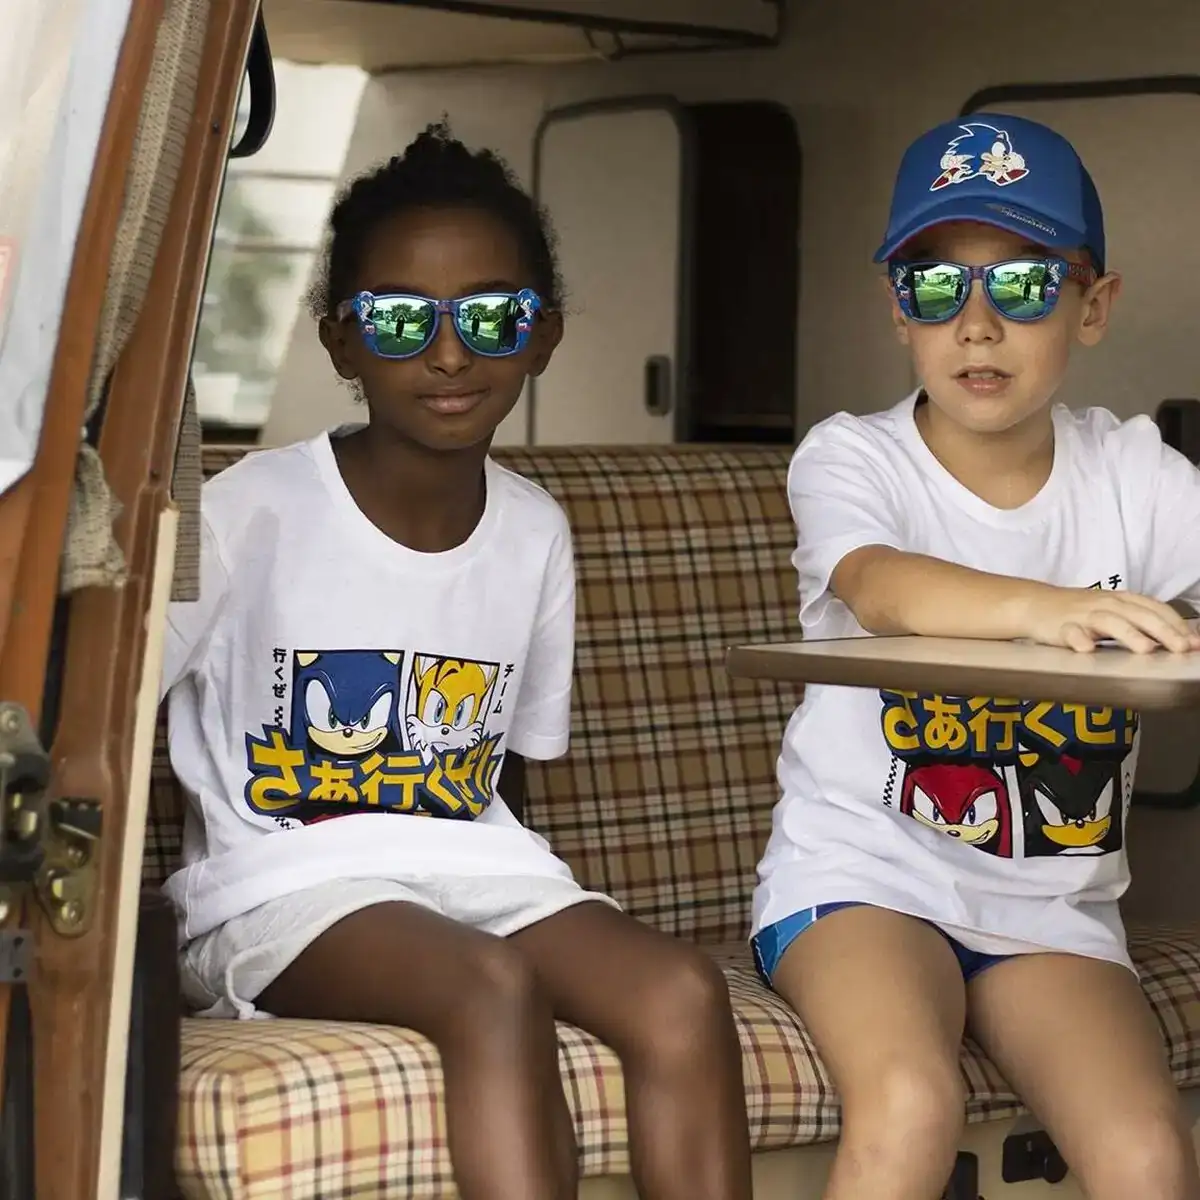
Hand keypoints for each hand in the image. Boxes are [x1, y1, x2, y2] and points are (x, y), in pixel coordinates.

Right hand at [1022, 587, 1199, 653]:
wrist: (1034, 604)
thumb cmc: (1079, 611)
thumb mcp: (1113, 610)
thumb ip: (1141, 622)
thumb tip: (1180, 640)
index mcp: (1122, 600)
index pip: (1156, 609)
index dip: (1177, 625)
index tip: (1195, 644)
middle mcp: (1106, 604)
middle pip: (1139, 615)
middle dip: (1163, 631)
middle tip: (1182, 648)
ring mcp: (1083, 615)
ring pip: (1109, 621)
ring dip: (1129, 634)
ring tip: (1145, 649)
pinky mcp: (1060, 627)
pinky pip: (1070, 632)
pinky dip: (1078, 639)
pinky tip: (1086, 648)